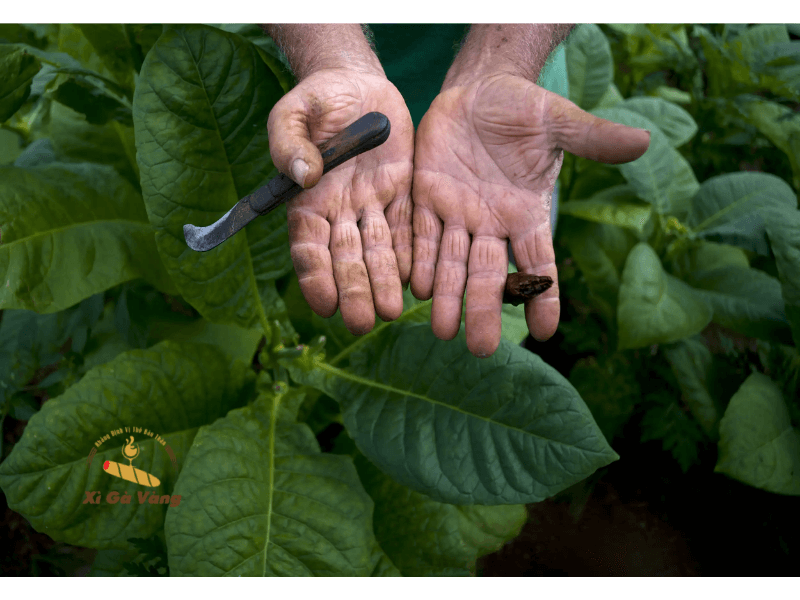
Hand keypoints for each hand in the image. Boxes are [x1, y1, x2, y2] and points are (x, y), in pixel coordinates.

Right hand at [268, 69, 413, 333]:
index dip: (315, 277)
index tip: (324, 304)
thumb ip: (290, 142)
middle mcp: (340, 211)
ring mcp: (373, 205)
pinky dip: (410, 255)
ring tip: (392, 312)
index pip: (309, 247)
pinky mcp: (403, 194)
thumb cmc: (317, 98)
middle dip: (355, 291)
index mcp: (307, 199)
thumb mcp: (295, 112)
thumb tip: (303, 176)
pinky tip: (417, 281)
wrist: (358, 82)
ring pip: (379, 251)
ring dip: (384, 282)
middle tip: (364, 323)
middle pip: (346, 259)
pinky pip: (407, 228)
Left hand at [410, 73, 650, 356]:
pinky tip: (415, 289)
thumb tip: (644, 142)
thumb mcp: (558, 120)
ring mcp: (457, 213)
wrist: (478, 89)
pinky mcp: (426, 196)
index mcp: (525, 212)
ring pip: (451, 263)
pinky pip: (419, 233)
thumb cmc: (523, 108)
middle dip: (484, 310)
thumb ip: (592, 137)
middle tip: (479, 349)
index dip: (544, 296)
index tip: (545, 331)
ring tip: (443, 330)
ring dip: (448, 296)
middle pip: (489, 275)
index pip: (539, 263)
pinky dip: (418, 260)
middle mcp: (491, 223)